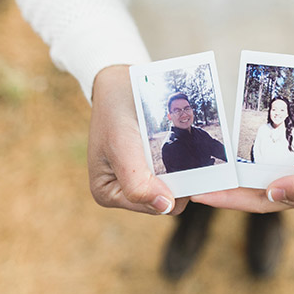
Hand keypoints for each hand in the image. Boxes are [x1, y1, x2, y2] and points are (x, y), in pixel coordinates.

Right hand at [88, 65, 187, 214]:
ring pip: (173, 186)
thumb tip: (164, 207)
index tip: (184, 167)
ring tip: (184, 148)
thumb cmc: (115, 112)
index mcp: (107, 193)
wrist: (120, 85)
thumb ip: (137, 182)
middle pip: (164, 200)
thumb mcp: (122, 145)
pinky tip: (182, 145)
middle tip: (187, 154)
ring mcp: (138, 178)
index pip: (152, 207)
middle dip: (177, 180)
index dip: (172, 191)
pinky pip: (174, 171)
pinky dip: (181, 160)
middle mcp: (122, 192)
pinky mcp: (150, 165)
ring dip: (182, 169)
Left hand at [192, 90, 293, 215]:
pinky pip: (260, 149)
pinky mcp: (285, 146)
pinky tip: (222, 146)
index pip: (267, 204)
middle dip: (224, 189)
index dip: (235, 201)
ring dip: (230, 170)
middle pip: (255, 190)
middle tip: (192, 185)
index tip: (206, 195)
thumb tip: (273, 194)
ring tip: (201, 168)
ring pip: (254, 170)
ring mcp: (292, 165)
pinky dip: (243, 149)